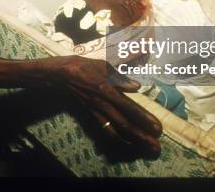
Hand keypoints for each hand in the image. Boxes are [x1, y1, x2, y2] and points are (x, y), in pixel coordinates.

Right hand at [48, 55, 162, 155]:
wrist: (57, 75)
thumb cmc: (81, 66)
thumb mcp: (101, 65)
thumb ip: (120, 77)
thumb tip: (137, 87)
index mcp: (106, 89)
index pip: (128, 107)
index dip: (143, 118)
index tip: (157, 127)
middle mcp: (102, 104)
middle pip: (124, 124)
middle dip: (141, 136)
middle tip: (156, 147)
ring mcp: (95, 111)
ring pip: (116, 129)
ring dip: (132, 140)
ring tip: (146, 148)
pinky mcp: (91, 114)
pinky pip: (105, 128)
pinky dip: (116, 137)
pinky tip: (126, 142)